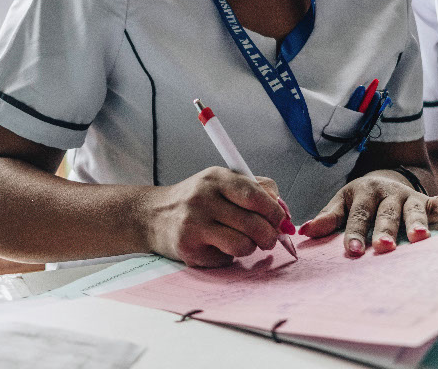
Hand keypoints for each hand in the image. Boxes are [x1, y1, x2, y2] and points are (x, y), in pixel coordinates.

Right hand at [143, 167, 291, 267]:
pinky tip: (216, 247)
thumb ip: (255, 190)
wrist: (153, 215)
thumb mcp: (221, 183)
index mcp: (216, 178)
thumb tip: (284, 212)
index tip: (282, 221)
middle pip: (253, 224)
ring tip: (241, 242)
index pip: (255, 195)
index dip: (275, 211)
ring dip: (249, 248)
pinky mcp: (189, 249)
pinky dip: (228, 257)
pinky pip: (225, 260)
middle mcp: (203, 199)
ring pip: (243, 245)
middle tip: (268, 238)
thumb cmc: (196, 200)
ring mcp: (194, 225)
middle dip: (269, 236)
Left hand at [298, 171, 437, 256]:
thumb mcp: (342, 204)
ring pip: (413, 209)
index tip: (353, 251)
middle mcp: (387, 193)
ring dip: (415, 222)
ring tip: (418, 237)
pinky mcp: (427, 200)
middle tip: (384, 246)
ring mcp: (409, 196)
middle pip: (386, 213)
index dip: (355, 233)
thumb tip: (303, 231)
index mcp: (363, 193)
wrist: (384, 180)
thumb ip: (327, 219)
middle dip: (385, 230)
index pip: (358, 216)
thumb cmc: (360, 201)